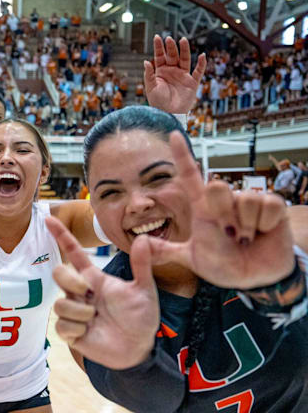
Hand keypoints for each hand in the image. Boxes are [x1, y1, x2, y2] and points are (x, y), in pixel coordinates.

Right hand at [45, 215, 158, 369]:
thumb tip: (143, 238)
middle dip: (71, 281)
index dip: (62, 235)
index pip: (74, 253)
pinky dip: (77, 329)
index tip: (49, 218)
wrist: (139, 349)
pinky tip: (89, 332)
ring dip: (81, 312)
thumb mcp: (144, 290)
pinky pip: (62, 324)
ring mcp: (73, 311)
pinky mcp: (69, 331)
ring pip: (60, 303)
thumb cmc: (141, 318)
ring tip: (96, 318)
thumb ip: (141, 265)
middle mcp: (80, 293)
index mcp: (95, 278)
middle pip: (58, 273)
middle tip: (89, 293)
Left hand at [144, 36, 205, 113]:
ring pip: (185, 59)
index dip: (159, 47)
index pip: (160, 56)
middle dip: (171, 47)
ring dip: (184, 50)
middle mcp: (172, 71)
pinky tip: (202, 56)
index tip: (157, 37)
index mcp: (161, 72)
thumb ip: (149, 75)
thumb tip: (146, 61)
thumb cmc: (158, 102)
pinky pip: (198, 71)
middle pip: (172, 55)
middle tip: (169, 39)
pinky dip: (202, 64)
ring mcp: (183, 76)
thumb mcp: (151, 87)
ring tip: (183, 40)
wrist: (169, 114)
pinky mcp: (192, 82)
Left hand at [144, 132, 294, 288]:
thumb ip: (166, 250)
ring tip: (246, 239)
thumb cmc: (223, 264)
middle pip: (217, 187)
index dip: (182, 156)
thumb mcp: (190, 258)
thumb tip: (138, 244)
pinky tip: (264, 233)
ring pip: (245, 199)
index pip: (190, 177)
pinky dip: (264, 225)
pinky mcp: (273, 207)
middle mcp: (225, 200)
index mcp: (203, 208)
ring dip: (245, 226)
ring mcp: (249, 202)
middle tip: (229, 236)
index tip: (172, 135)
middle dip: (222, 215)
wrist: (253, 278)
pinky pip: (267, 206)